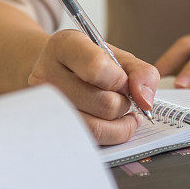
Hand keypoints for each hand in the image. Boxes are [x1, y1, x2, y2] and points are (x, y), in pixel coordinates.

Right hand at [27, 30, 159, 144]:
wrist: (56, 71)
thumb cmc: (90, 64)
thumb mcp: (118, 57)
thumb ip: (141, 73)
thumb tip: (145, 101)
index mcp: (65, 46)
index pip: (96, 68)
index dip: (121, 80)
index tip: (125, 82)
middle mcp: (46, 74)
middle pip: (104, 103)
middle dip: (123, 103)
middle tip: (121, 97)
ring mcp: (44, 105)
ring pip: (96, 128)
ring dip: (118, 124)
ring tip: (120, 112)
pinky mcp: (48, 129)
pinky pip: (88, 142)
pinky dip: (109, 136)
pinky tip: (112, 125)